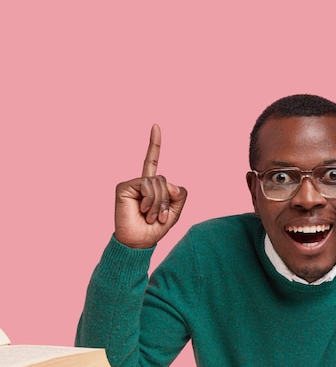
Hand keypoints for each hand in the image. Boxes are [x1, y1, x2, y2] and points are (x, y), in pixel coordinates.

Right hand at [114, 124, 187, 248]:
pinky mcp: (124, 187)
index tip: (155, 125)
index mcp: (152, 184)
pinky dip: (150, 200)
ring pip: (158, 184)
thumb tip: (171, 184)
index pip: (153, 161)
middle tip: (158, 216)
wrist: (139, 241)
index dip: (154, 144)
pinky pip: (147, 186)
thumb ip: (180, 194)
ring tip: (150, 216)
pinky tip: (142, 210)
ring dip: (159, 203)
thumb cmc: (155, 227)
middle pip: (165, 181)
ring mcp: (132, 184)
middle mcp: (141, 181)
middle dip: (167, 200)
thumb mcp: (176, 211)